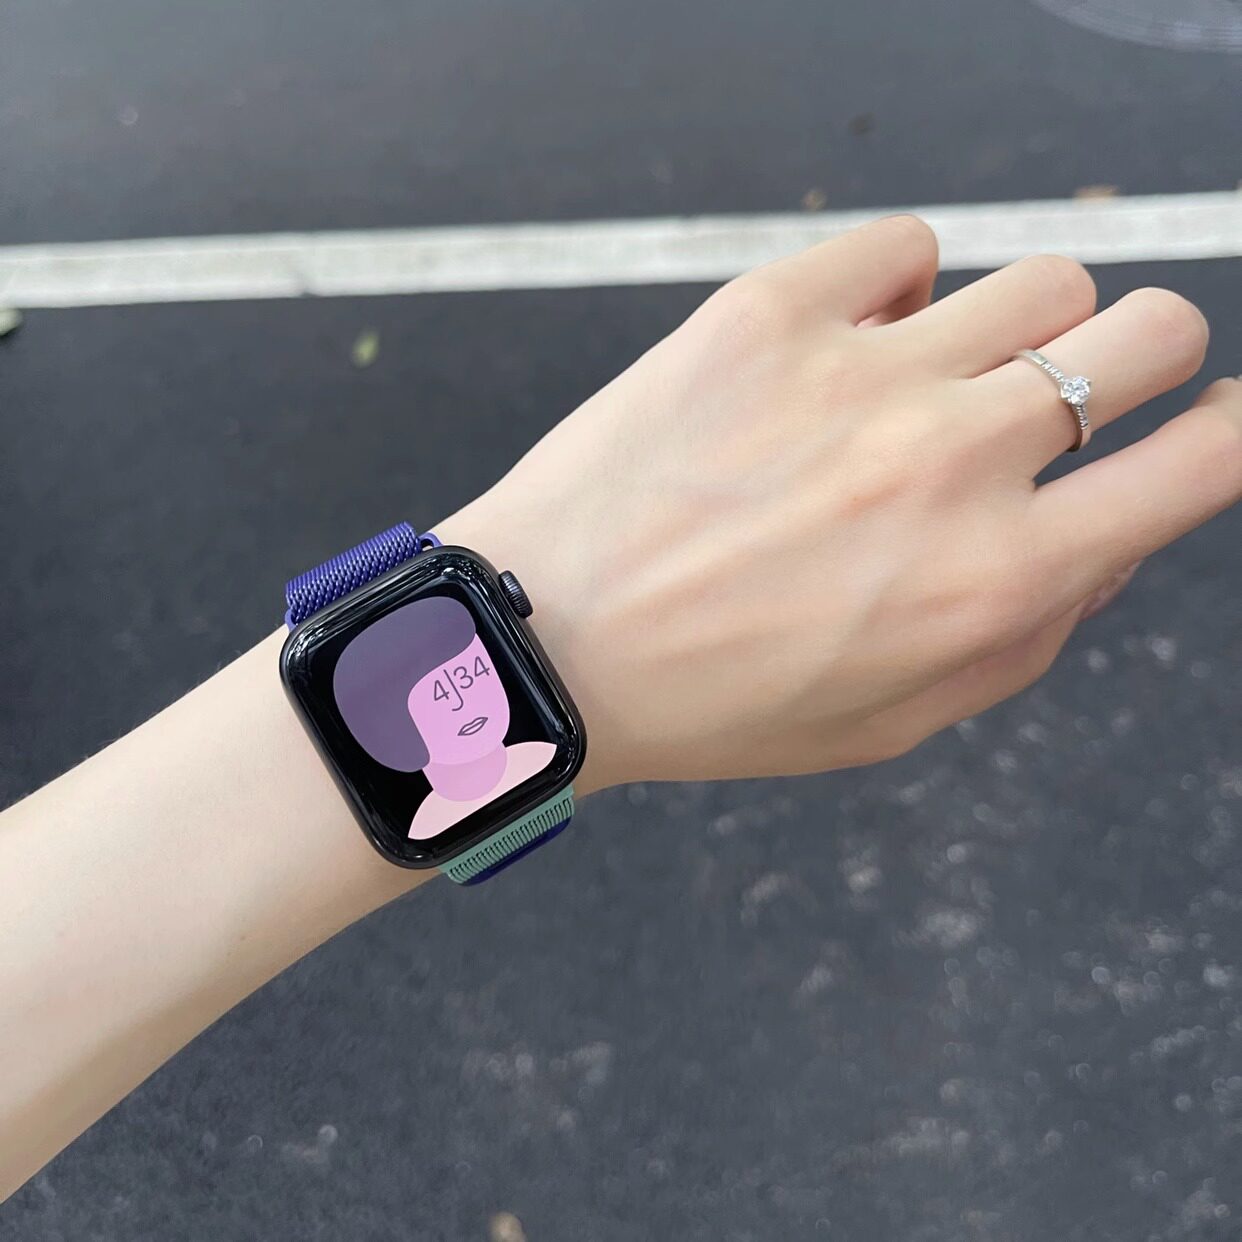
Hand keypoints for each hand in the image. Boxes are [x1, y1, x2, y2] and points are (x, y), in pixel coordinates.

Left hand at [440, 216, 1241, 793]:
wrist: (550, 642)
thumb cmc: (718, 698)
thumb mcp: (898, 716)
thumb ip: (1030, 629)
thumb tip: (1112, 530)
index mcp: (995, 580)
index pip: (1202, 461)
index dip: (1228, 431)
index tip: (1208, 422)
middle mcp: (950, 463)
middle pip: (1146, 325)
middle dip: (1138, 355)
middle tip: (1062, 394)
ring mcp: (861, 372)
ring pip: (1040, 276)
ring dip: (1013, 329)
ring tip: (933, 380)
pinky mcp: (769, 312)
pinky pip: (905, 243)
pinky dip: (900, 286)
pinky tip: (848, 343)